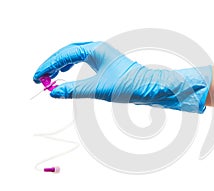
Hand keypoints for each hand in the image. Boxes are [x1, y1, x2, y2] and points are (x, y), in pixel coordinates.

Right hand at [33, 41, 210, 112]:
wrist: (149, 88)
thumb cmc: (128, 85)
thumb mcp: (97, 88)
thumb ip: (74, 89)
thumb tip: (54, 92)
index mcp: (95, 50)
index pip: (64, 54)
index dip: (48, 66)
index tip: (37, 78)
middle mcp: (98, 49)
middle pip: (68, 51)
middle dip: (53, 63)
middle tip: (41, 78)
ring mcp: (102, 56)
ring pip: (75, 55)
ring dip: (62, 64)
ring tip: (51, 75)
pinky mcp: (106, 64)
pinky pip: (83, 60)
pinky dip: (73, 67)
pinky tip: (70, 72)